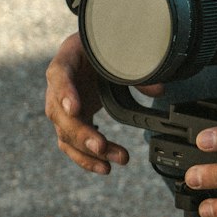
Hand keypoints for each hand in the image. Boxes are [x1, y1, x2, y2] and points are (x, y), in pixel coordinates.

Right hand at [44, 32, 129, 174]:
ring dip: (88, 152)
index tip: (75, 108)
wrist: (90, 53)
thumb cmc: (100, 49)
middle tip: (100, 146)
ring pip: (66, 134)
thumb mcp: (115, 51)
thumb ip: (135, 70)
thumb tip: (158, 90)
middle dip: (81, 133)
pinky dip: (87, 158)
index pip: (59, 76)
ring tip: (113, 163)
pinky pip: (72, 144)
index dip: (65, 93)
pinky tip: (104, 168)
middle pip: (60, 114)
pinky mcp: (70, 122)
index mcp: (65, 62)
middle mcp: (57, 88)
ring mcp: (61, 107)